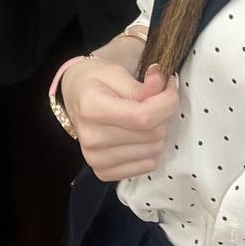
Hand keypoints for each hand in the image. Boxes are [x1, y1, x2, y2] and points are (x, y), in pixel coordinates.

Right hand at [62, 59, 178, 180]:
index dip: (167, 102)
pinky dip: (151, 150)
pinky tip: (140, 135)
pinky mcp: (103, 172)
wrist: (74, 98)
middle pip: (152, 134)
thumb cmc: (95, 82)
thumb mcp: (115, 73)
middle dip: (163, 115)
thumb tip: (163, 81)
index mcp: (92, 108)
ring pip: (154, 151)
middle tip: (155, 100)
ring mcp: (95, 159)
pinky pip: (147, 166)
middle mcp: (91, 138)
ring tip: (145, 117)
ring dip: (158, 132)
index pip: (144, 116)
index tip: (170, 87)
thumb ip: (141, 85)